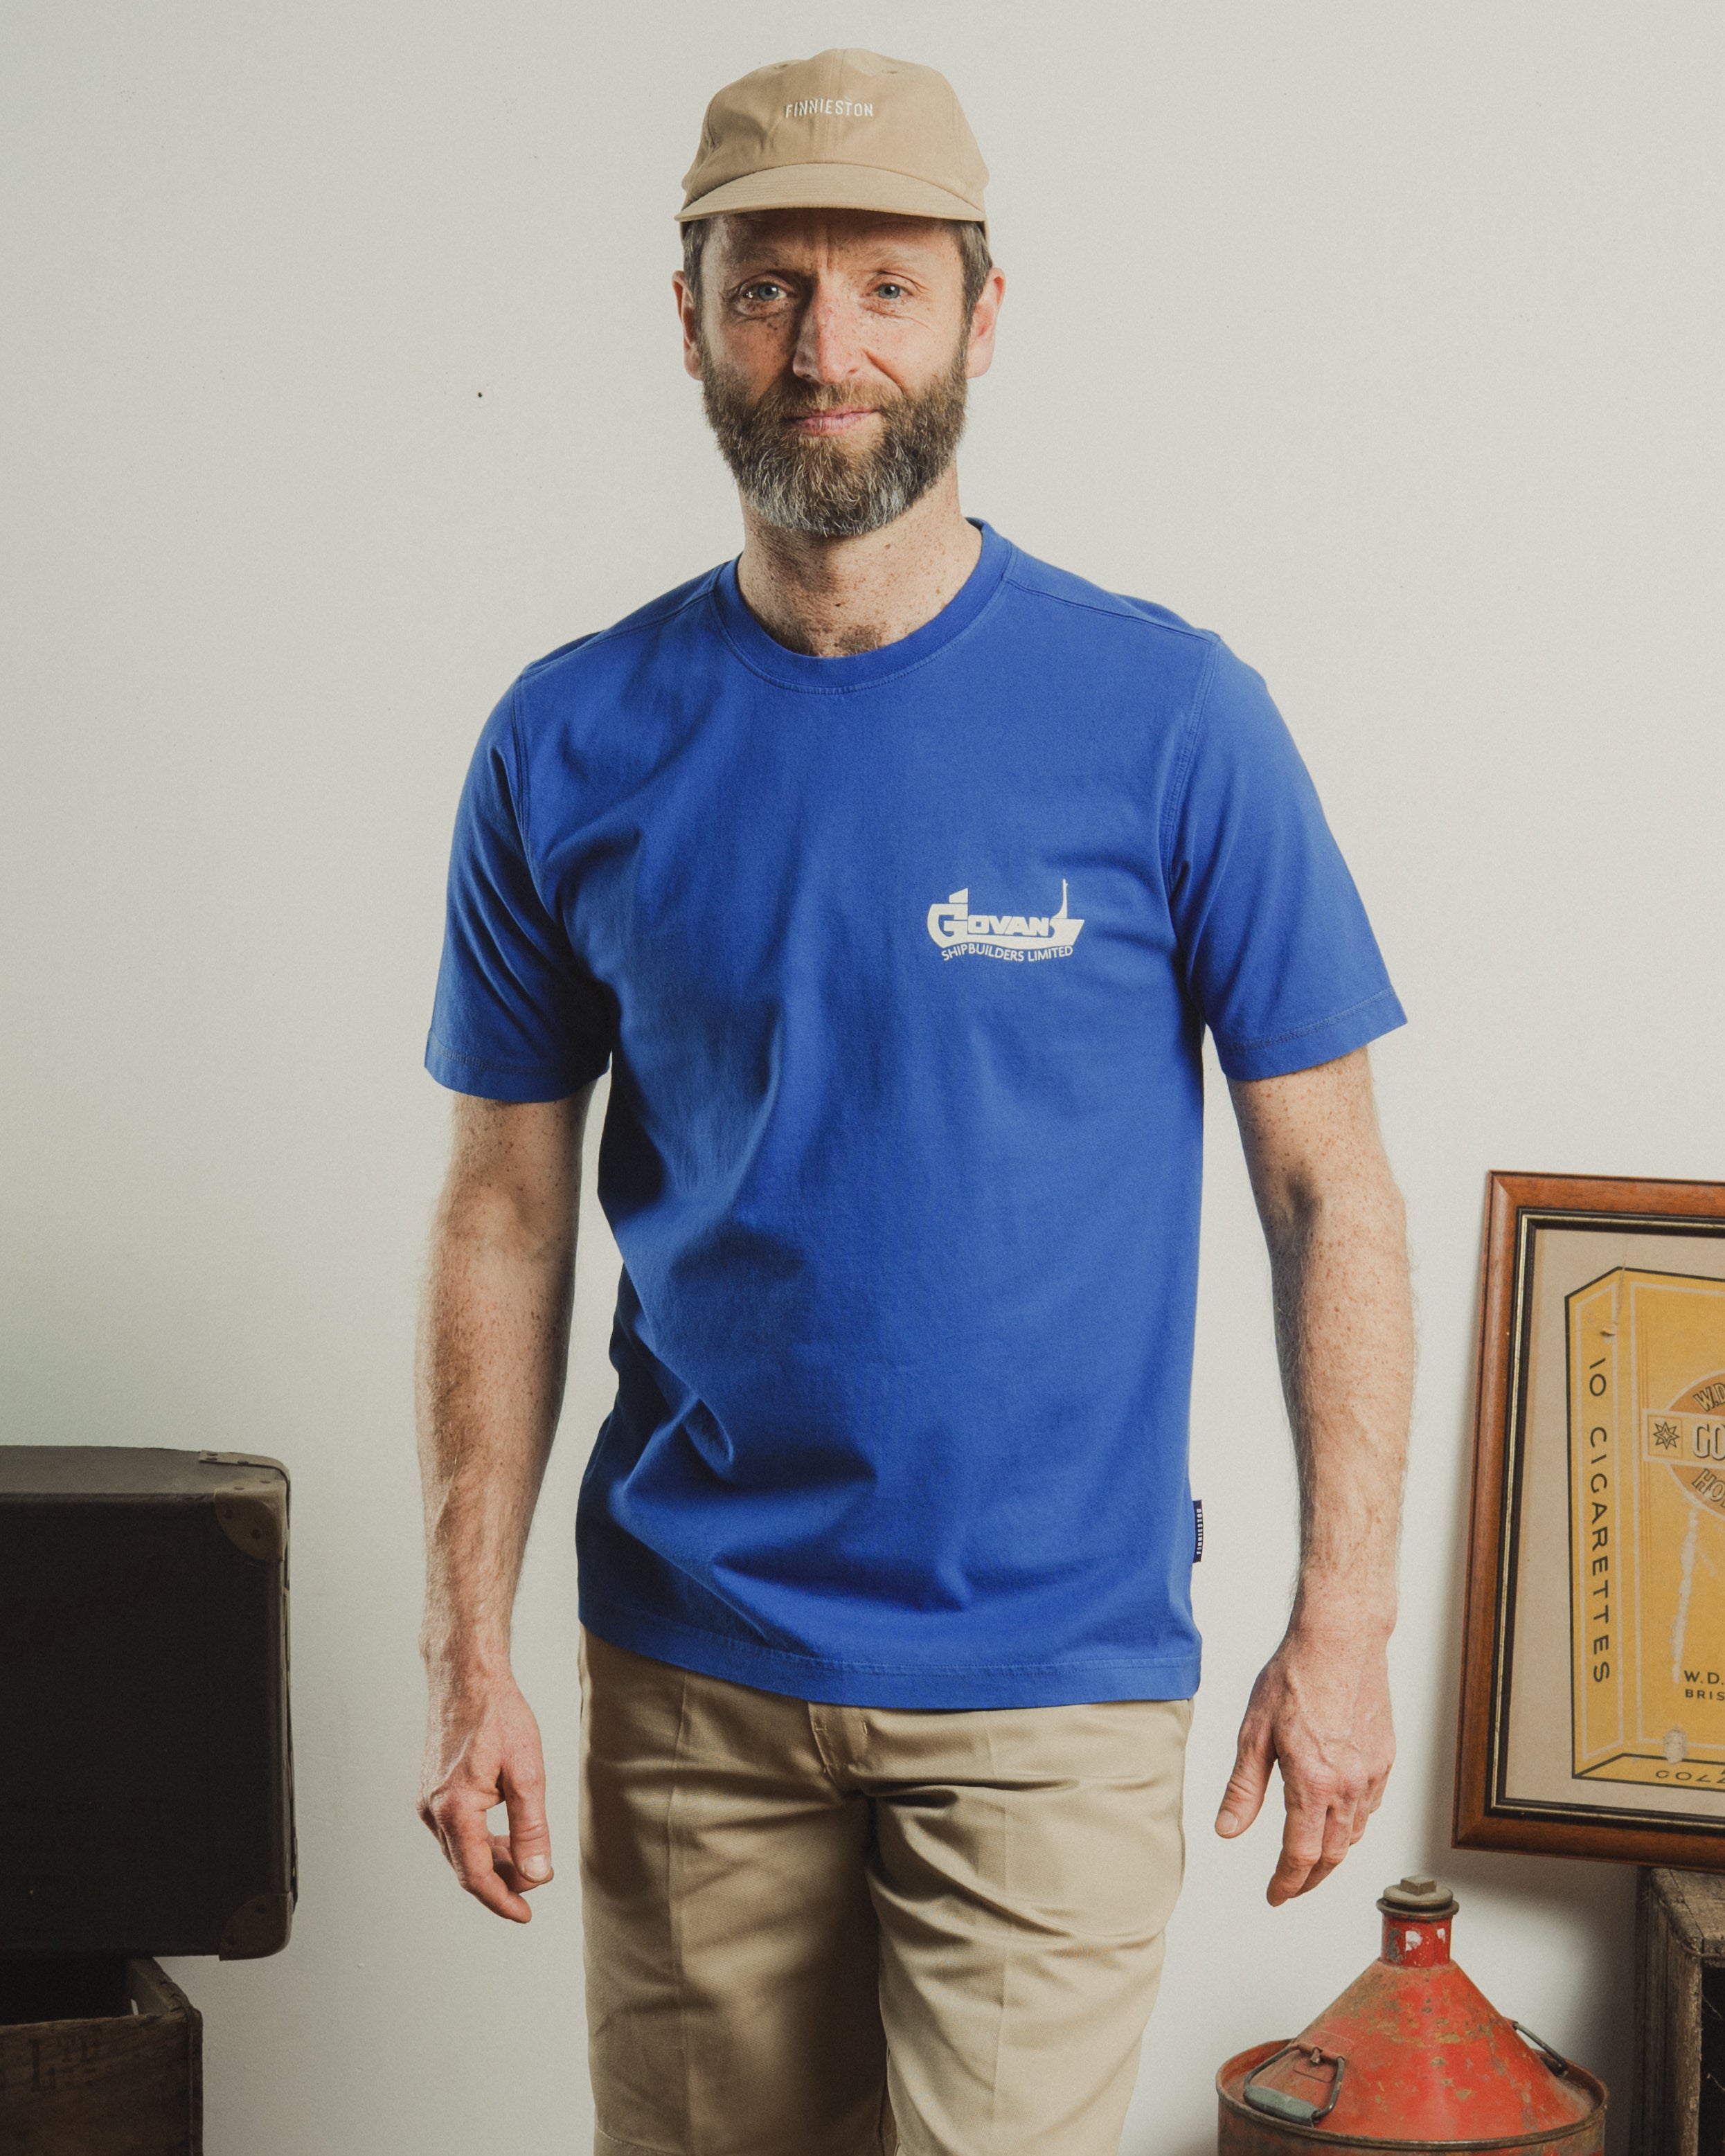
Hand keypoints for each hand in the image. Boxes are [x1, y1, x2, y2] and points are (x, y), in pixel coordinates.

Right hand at [418, 1666, 553, 1922]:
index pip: (476, 1875)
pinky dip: (479, 1841)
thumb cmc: (497, 1714)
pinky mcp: (431, 1790)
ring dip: (491, 1862)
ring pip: (460, 1850)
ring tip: (525, 1861)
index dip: (502, 1901)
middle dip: (500, 1883)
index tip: (525, 1914)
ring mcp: (428, 1800)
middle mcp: (433, 1809)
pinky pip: (455, 1831)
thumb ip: (531, 1828)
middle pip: (466, 1867)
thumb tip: (536, 1874)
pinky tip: (504, 1836)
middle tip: (534, 1884)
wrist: (466, 1676)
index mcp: (454, 1808)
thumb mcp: (526, 1772)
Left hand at [1214, 1625, 1393, 1904]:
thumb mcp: (1254, 1732)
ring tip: (1311, 1857)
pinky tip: (1337, 1815)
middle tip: (1290, 1887)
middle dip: (1309, 1878)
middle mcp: (1349, 1785)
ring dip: (1333, 1853)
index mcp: (1313, 1782)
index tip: (1275, 1895)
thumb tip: (1227, 1830)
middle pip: (1333, 1854)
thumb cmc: (1295, 1676)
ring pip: (1355, 1833)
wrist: (1341, 1639)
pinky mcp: (1385, 1758)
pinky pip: (1371, 1806)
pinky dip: (1353, 1822)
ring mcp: (1372, 1773)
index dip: (1287, 1882)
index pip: (1302, 1854)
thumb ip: (1243, 1788)